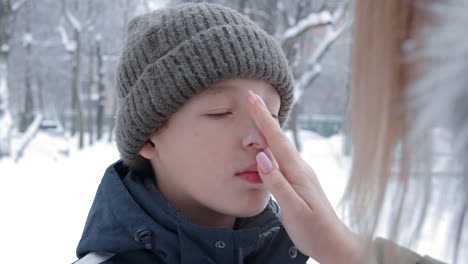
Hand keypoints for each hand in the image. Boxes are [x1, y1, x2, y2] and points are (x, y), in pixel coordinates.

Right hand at [247, 90, 362, 263]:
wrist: (335, 243)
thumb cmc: (314, 230)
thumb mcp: (294, 210)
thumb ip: (277, 183)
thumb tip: (261, 156)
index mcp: (297, 172)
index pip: (276, 140)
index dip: (263, 119)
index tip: (252, 98)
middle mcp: (299, 168)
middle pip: (278, 137)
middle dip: (264, 116)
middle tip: (251, 97)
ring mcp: (300, 173)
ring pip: (280, 145)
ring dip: (267, 127)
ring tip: (256, 112)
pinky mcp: (298, 181)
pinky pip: (281, 156)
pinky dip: (272, 144)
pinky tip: (267, 143)